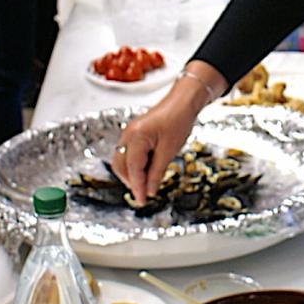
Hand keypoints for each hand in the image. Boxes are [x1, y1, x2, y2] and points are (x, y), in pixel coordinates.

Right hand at [110, 72, 222, 203]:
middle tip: (145, 194)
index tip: (142, 201)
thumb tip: (150, 191)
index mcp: (136, 137)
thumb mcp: (169, 151)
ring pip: (122, 160)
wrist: (182, 101)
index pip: (133, 169)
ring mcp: (129, 133)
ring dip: (132, 174)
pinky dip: (134, 164)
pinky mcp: (134, 133)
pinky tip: (147, 169)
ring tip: (147, 183)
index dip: (137, 187)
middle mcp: (128, 135)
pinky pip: (128, 153)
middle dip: (131, 181)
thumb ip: (157, 172)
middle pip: (121, 166)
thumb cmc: (178, 120)